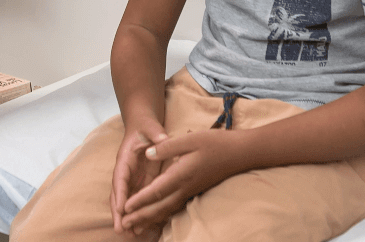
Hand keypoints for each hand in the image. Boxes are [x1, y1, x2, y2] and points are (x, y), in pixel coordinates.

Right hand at [111, 116, 168, 235]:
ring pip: (125, 201)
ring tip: (130, 234)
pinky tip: (141, 227)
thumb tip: (162, 140)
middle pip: (118, 194)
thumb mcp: (151, 127)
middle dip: (118, 212)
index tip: (121, 209)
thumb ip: (156, 134)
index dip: (120, 193)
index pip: (120, 177)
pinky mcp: (140, 183)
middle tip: (120, 230)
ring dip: (126, 217)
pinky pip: (136, 201)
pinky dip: (136, 214)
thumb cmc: (146, 127)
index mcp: (125, 158)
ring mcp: (131, 179)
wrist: (144, 126)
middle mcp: (125, 171)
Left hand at [120, 129, 245, 230]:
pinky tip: (157, 217)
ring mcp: (191, 190)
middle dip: (141, 216)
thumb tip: (148, 154)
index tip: (125, 208)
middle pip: (160, 206)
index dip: (140, 200)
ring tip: (136, 226)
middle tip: (124, 225)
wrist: (240, 153)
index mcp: (181, 174)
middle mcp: (185, 187)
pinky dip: (163, 214)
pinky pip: (175, 206)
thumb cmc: (215, 143)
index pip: (156, 191)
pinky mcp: (194, 190)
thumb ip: (167, 147)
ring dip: (150, 218)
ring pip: (168, 209)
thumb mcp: (189, 139)